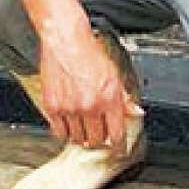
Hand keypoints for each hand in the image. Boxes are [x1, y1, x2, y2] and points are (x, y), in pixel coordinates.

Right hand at [37, 25, 140, 149]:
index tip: (118, 147)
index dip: (118, 144)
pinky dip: (65, 131)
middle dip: (100, 139)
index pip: (116, 134)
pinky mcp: (53, 108)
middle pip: (96, 140)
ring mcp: (70, 109)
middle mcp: (90, 106)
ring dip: (82, 136)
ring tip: (84, 125)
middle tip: (99, 132)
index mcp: (109, 98)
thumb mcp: (114, 73)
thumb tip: (136, 112)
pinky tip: (70, 121)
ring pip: (77, 139)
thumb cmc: (89, 53)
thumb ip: (125, 97)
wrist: (65, 40)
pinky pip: (59, 132)